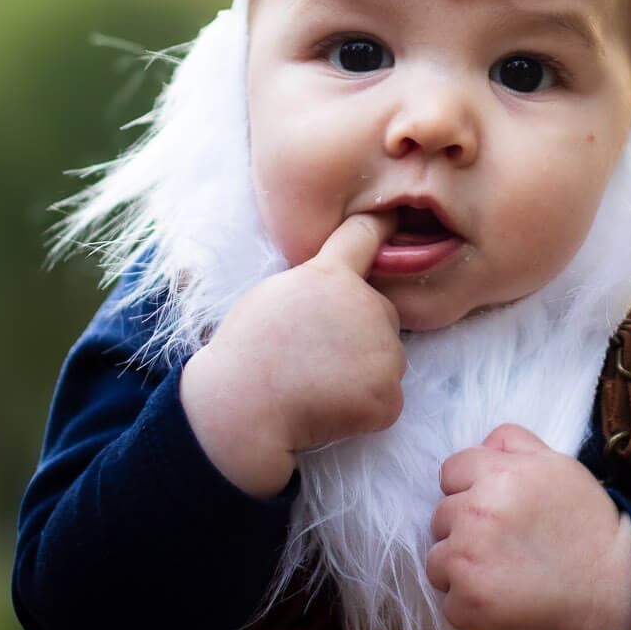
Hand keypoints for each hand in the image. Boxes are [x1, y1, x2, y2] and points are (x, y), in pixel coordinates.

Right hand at [180, 212, 403, 497]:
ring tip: (318, 385)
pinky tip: (330, 410)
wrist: (239, 409)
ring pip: (387, 359)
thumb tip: (337, 287)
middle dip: (362, 332)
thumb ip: (315, 283)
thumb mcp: (274, 293)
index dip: (380, 226)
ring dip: (365, 373)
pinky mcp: (388, 396)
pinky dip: (366, 410)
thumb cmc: (245, 353)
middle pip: (382, 313)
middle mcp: (367, 306)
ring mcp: (384, 352)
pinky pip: (387, 400)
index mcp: (333, 276)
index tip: (391, 219)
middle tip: (317, 356)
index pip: (365, 235)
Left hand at [425, 424, 630, 629]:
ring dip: (460, 566)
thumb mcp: (556, 462)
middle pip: (440, 516)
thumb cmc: (585, 520)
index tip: (492, 507)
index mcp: (497, 474)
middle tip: (501, 542)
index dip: (469, 488)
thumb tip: (482, 445)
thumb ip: (513, 442)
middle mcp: (476, 513)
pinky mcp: (469, 604)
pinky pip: (448, 601)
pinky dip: (469, 604)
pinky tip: (501, 598)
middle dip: (463, 527)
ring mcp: (468, 561)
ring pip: (436, 560)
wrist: (611, 583)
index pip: (450, 472)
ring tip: (499, 572)